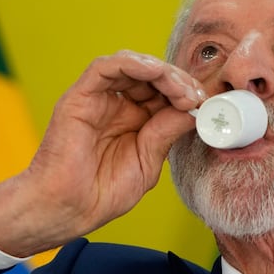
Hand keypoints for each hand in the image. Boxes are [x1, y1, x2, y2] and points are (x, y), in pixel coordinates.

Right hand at [0, 50, 205, 256]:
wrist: (69, 210)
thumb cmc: (102, 193)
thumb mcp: (148, 161)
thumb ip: (167, 132)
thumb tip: (194, 109)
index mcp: (133, 120)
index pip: (163, 92)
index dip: (186, 91)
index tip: (205, 103)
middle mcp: (116, 104)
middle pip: (151, 75)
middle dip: (178, 80)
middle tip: (196, 95)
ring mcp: (97, 99)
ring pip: (131, 65)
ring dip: (161, 71)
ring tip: (180, 88)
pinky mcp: (79, 97)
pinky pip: (104, 67)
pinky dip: (131, 63)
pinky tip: (154, 72)